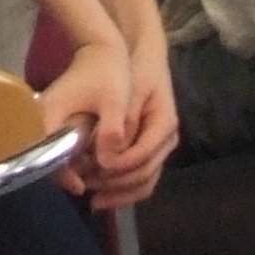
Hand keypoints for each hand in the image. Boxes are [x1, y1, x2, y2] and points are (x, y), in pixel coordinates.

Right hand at [36, 36, 133, 197]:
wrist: (100, 49)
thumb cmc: (107, 72)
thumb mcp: (114, 100)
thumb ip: (111, 131)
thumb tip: (108, 164)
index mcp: (49, 114)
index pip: (46, 155)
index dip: (64, 176)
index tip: (83, 188)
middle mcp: (40, 120)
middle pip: (46, 159)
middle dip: (69, 175)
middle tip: (94, 185)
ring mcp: (45, 120)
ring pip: (52, 154)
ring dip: (72, 168)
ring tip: (96, 177)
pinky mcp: (54, 120)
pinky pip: (58, 145)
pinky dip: (74, 157)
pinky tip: (94, 161)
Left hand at [86, 32, 178, 207]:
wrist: (143, 57)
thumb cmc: (133, 69)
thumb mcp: (126, 90)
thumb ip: (120, 124)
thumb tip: (107, 158)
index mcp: (164, 123)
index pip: (142, 157)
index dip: (116, 169)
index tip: (90, 175)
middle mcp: (168, 140)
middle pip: (145, 175)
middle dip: (115, 186)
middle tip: (86, 190)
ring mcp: (161, 148)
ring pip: (144, 182)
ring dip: (118, 193)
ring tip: (91, 197)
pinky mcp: (150, 151)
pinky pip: (140, 178)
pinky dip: (121, 189)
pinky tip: (99, 194)